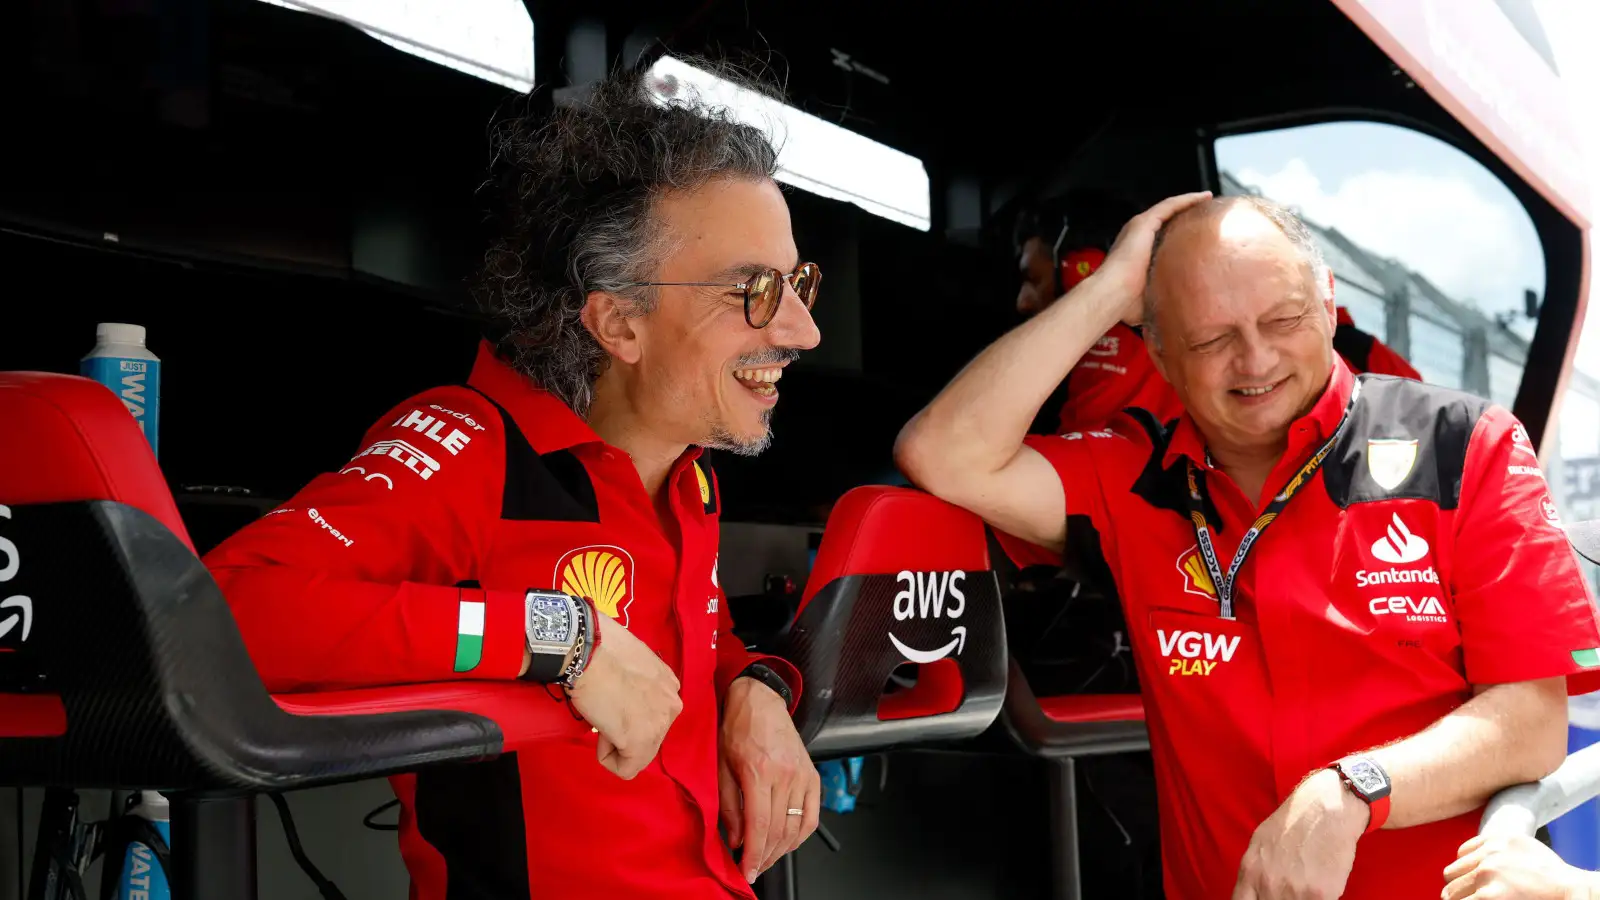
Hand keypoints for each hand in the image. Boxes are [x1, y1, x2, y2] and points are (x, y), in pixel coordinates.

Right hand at [565, 613, 682, 778]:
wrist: (586, 652)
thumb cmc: (600, 650)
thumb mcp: (632, 662)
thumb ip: (639, 684)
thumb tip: (624, 699)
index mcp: (670, 685)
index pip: (651, 715)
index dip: (626, 711)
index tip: (610, 698)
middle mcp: (672, 705)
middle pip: (648, 736)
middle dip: (623, 730)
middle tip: (603, 709)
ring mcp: (659, 725)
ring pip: (638, 754)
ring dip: (615, 742)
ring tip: (602, 716)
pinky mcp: (640, 743)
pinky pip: (626, 769)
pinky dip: (608, 758)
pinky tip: (600, 733)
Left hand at [717, 675, 819, 882]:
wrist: (760, 702)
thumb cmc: (737, 729)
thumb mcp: (721, 766)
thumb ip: (729, 806)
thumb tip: (736, 839)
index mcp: (759, 771)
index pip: (760, 825)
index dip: (754, 854)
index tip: (747, 870)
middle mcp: (785, 775)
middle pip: (780, 830)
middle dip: (766, 856)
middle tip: (753, 868)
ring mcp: (803, 776)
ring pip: (797, 827)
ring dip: (782, 850)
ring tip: (767, 858)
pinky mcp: (813, 776)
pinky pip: (812, 815)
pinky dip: (801, 835)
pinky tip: (788, 842)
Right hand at [1094, 190, 1213, 323]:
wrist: (1112, 295)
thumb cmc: (1125, 303)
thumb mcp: (1149, 299)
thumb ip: (1162, 299)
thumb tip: (1176, 313)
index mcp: (1136, 255)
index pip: (1160, 239)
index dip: (1178, 234)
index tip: (1195, 235)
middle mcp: (1137, 238)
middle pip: (1166, 222)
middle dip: (1184, 217)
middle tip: (1205, 215)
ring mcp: (1139, 228)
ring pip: (1169, 209)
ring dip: (1188, 203)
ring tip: (1206, 200)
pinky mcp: (1143, 222)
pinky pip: (1169, 206)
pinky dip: (1186, 200)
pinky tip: (1203, 197)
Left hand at [1233, 768, 1367, 899]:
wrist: (1326, 808)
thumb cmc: (1295, 821)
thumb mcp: (1260, 842)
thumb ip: (1255, 870)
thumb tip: (1254, 890)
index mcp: (1250, 871)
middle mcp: (1267, 884)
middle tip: (1289, 892)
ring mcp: (1292, 891)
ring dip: (1300, 899)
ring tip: (1306, 888)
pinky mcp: (1319, 895)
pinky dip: (1320, 899)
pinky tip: (1322, 888)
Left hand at [1444, 833, 1599, 899]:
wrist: (1572, 891)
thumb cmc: (1553, 875)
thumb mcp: (1522, 847)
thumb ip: (1497, 848)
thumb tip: (1476, 860)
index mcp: (1495, 840)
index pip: (1461, 854)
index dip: (1466, 871)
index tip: (1474, 882)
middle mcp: (1487, 855)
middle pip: (1451, 874)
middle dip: (1460, 887)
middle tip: (1473, 897)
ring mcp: (1486, 876)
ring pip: (1450, 892)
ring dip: (1460, 899)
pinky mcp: (1488, 896)